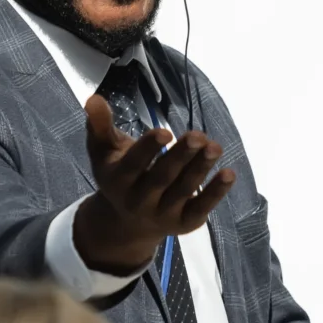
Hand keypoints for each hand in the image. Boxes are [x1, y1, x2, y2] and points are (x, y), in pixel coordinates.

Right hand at [71, 94, 237, 274]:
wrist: (127, 223)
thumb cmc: (118, 175)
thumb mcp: (104, 151)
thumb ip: (99, 126)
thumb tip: (94, 99)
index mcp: (118, 180)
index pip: (134, 165)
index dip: (148, 149)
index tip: (165, 132)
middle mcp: (139, 200)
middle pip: (162, 177)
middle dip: (181, 156)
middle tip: (198, 135)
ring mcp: (163, 214)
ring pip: (184, 190)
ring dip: (201, 169)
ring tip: (215, 147)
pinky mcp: (184, 223)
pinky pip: (201, 208)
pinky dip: (216, 193)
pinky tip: (229, 173)